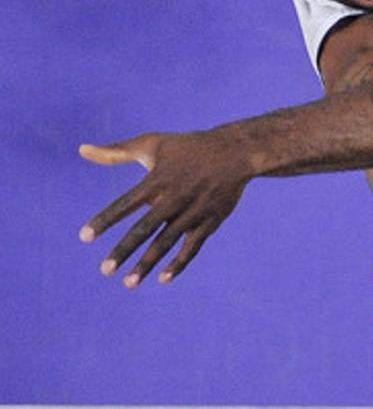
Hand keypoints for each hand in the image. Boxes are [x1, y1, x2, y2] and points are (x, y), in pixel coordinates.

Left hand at [79, 131, 251, 286]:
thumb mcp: (153, 144)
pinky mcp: (210, 221)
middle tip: (105, 270)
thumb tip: (81, 150)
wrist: (237, 151)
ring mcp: (193, 211)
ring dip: (147, 263)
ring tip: (128, 283)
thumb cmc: (189, 147)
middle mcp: (174, 197)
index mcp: (158, 180)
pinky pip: (193, 246)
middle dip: (124, 251)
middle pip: (145, 229)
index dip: (105, 220)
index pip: (125, 204)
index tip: (84, 237)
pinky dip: (179, 263)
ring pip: (167, 242)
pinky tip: (163, 278)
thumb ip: (116, 152)